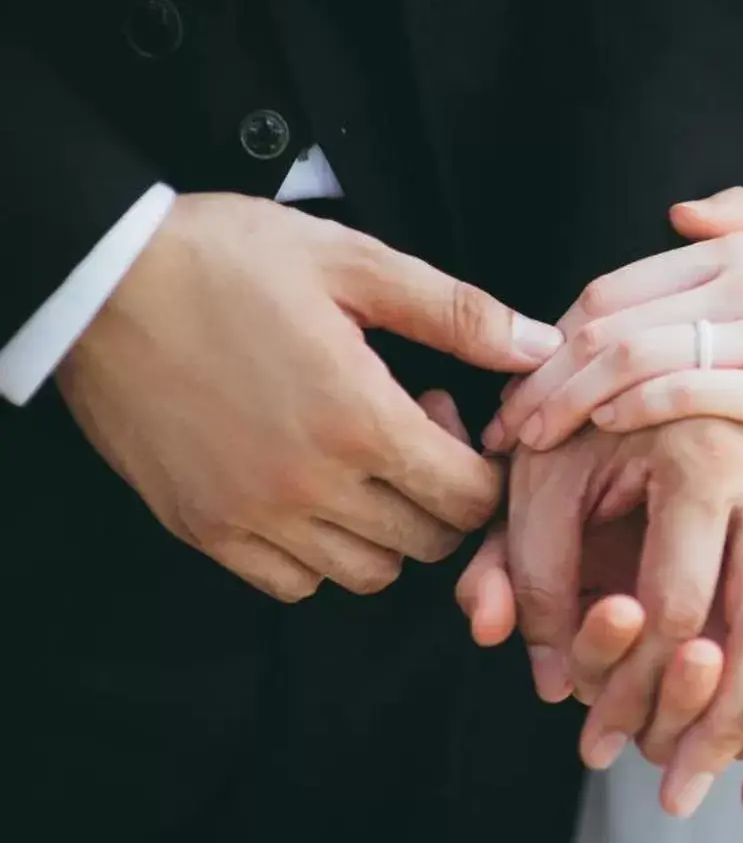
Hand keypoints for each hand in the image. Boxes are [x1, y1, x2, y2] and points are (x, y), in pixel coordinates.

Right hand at [58, 193, 562, 599]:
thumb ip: (458, 313)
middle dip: (440, 495)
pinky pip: (292, 583)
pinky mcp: (204, 529)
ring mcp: (253, 515)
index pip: (471, 499)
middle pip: (429, 542)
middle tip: (405, 430)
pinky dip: (318, 555)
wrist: (100, 280)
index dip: (482, 465)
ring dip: (385, 529)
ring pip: (367, 572)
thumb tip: (542, 346)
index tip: (447, 416)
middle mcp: (311, 485)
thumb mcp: (356, 264)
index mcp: (361, 420)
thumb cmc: (228, 259)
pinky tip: (310, 491)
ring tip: (357, 459)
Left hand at [456, 418, 742, 816]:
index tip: (596, 744)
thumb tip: (549, 677)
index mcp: (704, 455)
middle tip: (676, 795)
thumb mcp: (542, 479)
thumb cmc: (593, 421)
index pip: (676, 606)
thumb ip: (528, 570)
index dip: (631, 688)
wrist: (673, 349)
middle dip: (719, 728)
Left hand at [484, 189, 742, 509]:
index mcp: (741, 252)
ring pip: (631, 352)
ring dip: (566, 399)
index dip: (551, 339)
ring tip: (530, 441)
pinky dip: (627, 407)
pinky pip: (682, 389)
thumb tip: (682, 210)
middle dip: (541, 373)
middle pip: (607, 317)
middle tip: (504, 424)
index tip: (518, 389)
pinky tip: (599, 433)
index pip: (611, 289)